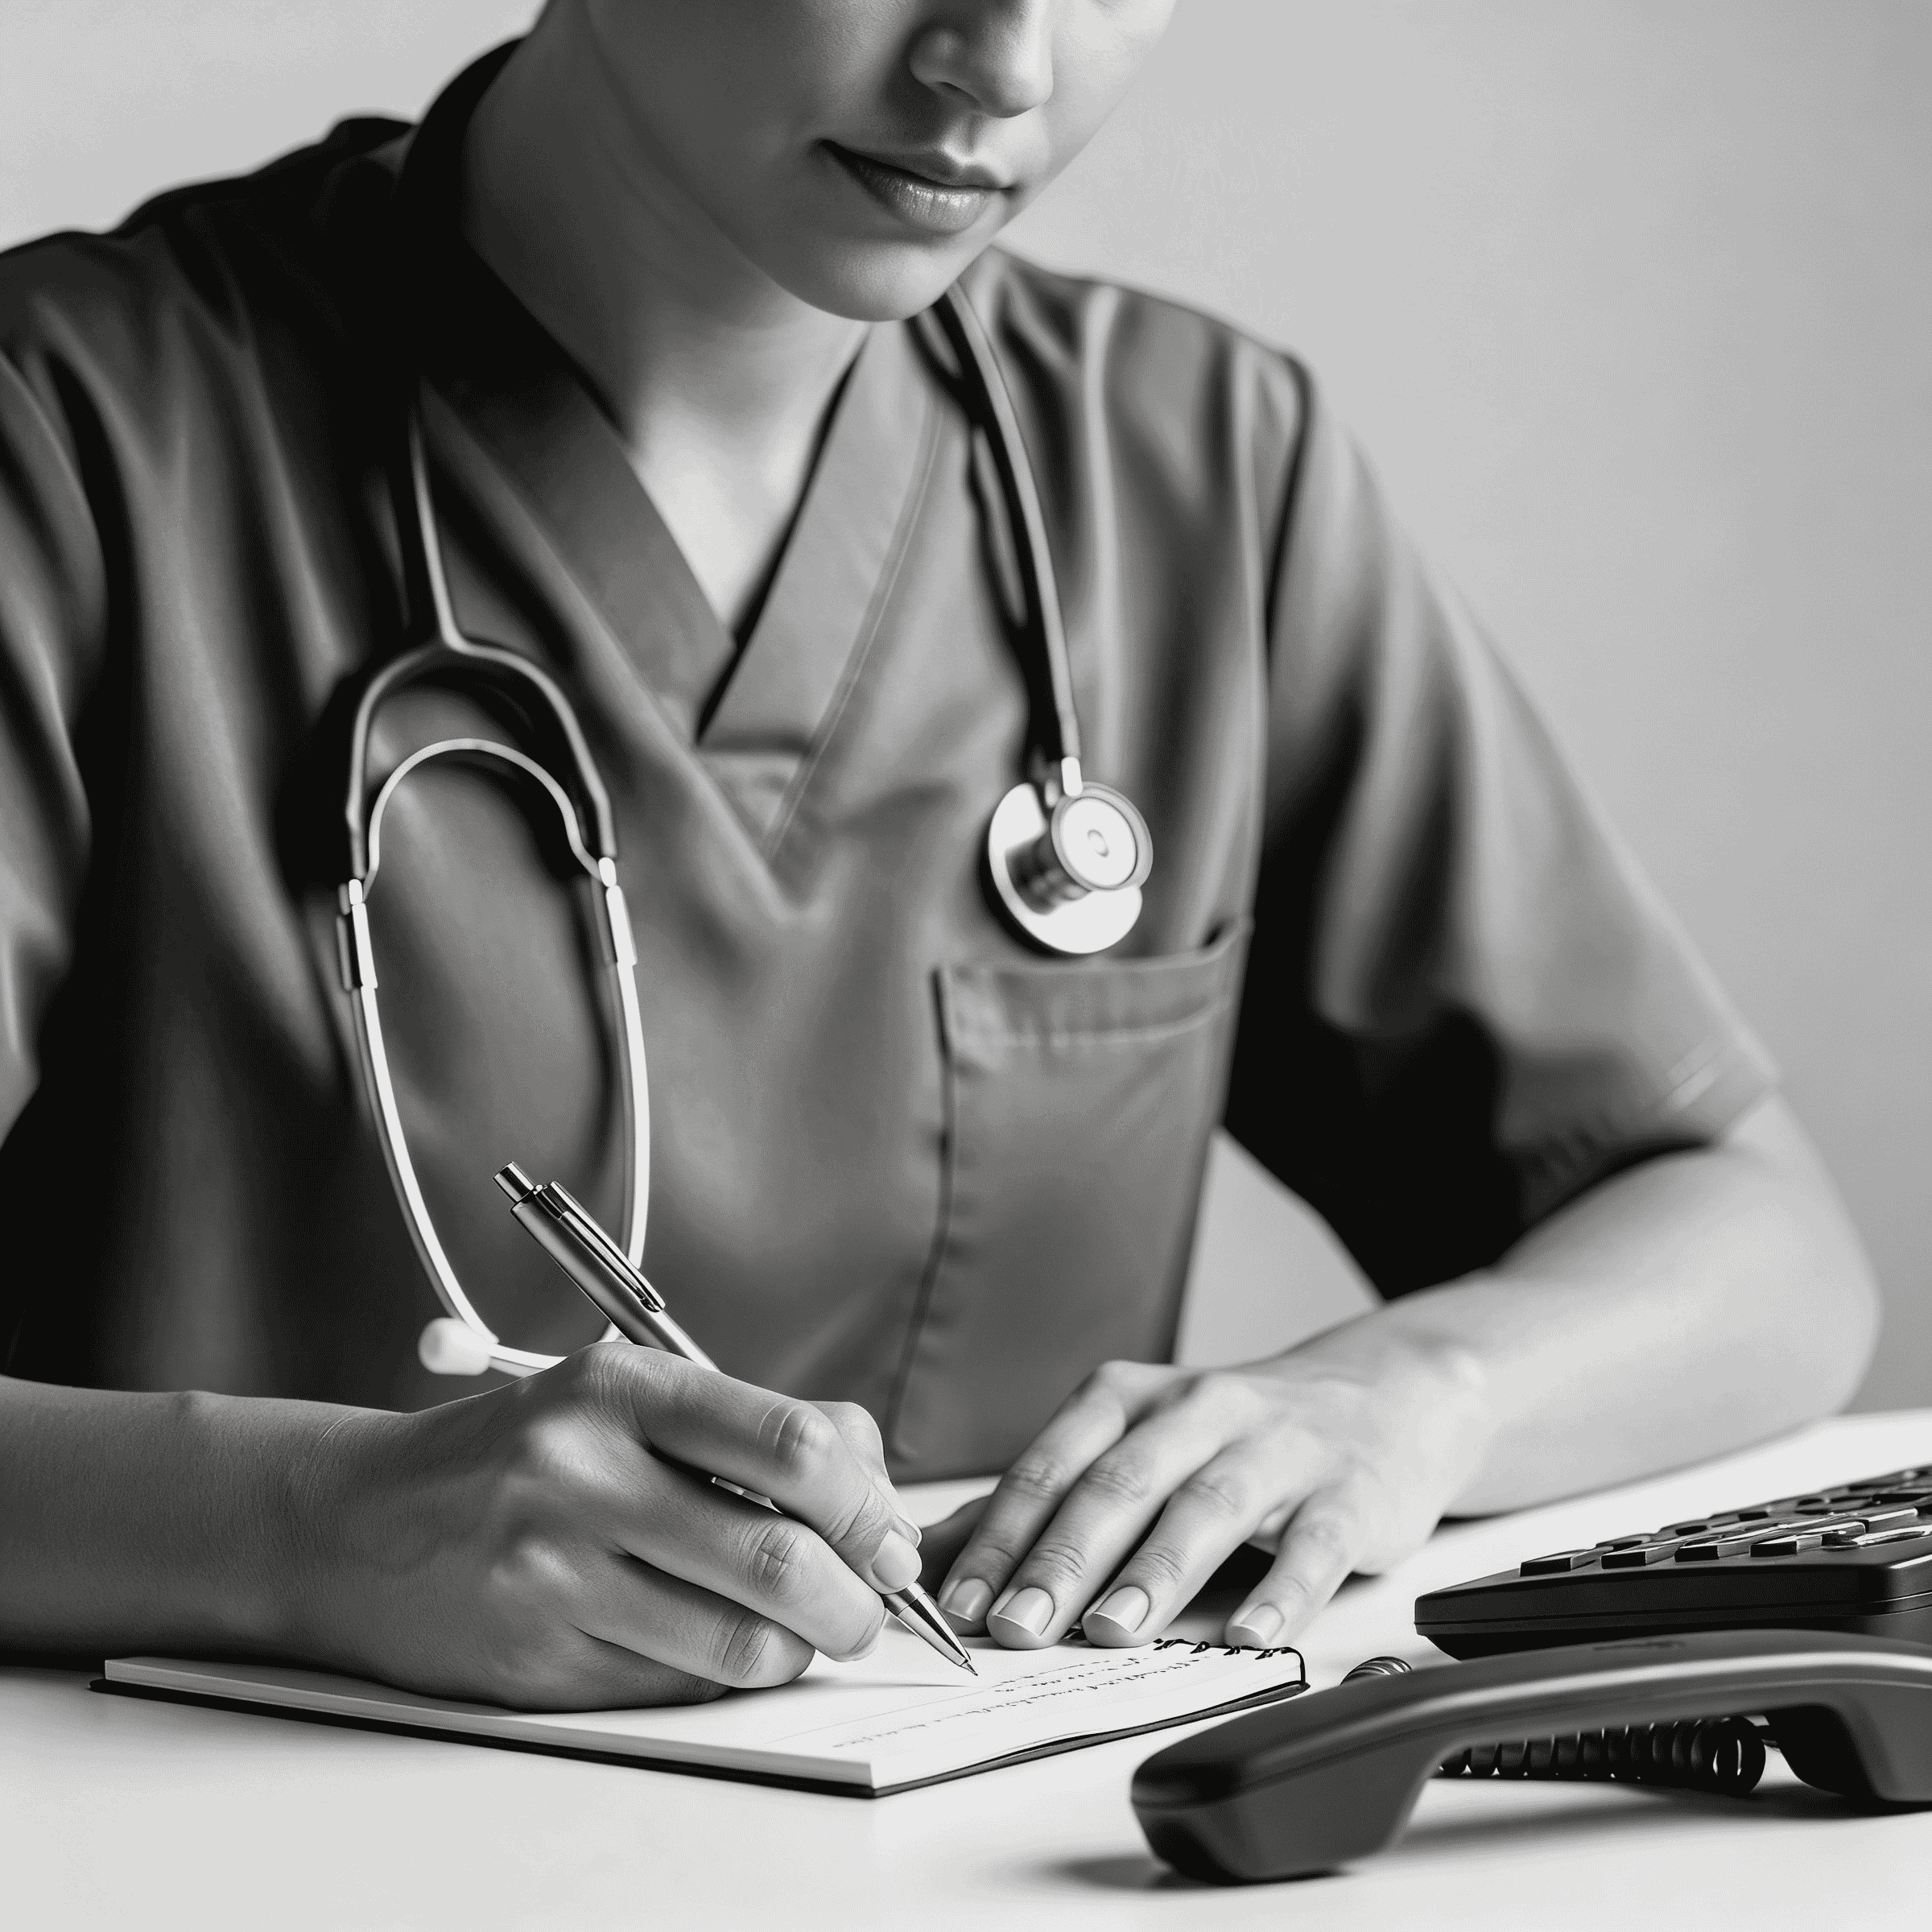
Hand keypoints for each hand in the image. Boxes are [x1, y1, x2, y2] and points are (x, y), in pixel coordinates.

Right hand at [290, 1343, 920, 1708]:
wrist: (355, 1522)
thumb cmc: (520, 1450)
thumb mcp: (626, 1395)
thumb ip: (755, 1430)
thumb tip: (881, 1498)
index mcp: (620, 1387)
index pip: (793, 1447)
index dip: (871, 1504)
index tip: (893, 1536)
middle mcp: (583, 1474)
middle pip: (781, 1557)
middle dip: (859, 1599)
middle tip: (872, 1606)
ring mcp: (554, 1573)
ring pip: (740, 1642)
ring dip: (802, 1650)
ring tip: (805, 1632)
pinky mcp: (537, 1659)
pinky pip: (677, 1685)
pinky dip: (726, 1676)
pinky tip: (719, 1644)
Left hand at [934, 1319, 1492, 1651]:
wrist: (1381, 1393)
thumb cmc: (1232, 1435)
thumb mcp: (1131, 1443)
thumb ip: (1042, 1498)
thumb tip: (931, 1552)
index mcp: (1129, 1398)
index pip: (1052, 1466)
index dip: (1002, 1534)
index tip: (960, 1600)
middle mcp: (1198, 1409)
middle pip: (1119, 1483)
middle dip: (1062, 1558)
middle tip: (1018, 1625)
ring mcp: (1277, 1448)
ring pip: (1206, 1506)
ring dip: (1154, 1572)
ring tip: (1110, 1631)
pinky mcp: (1349, 1492)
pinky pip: (1313, 1543)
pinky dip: (1281, 1590)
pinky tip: (1249, 1632)